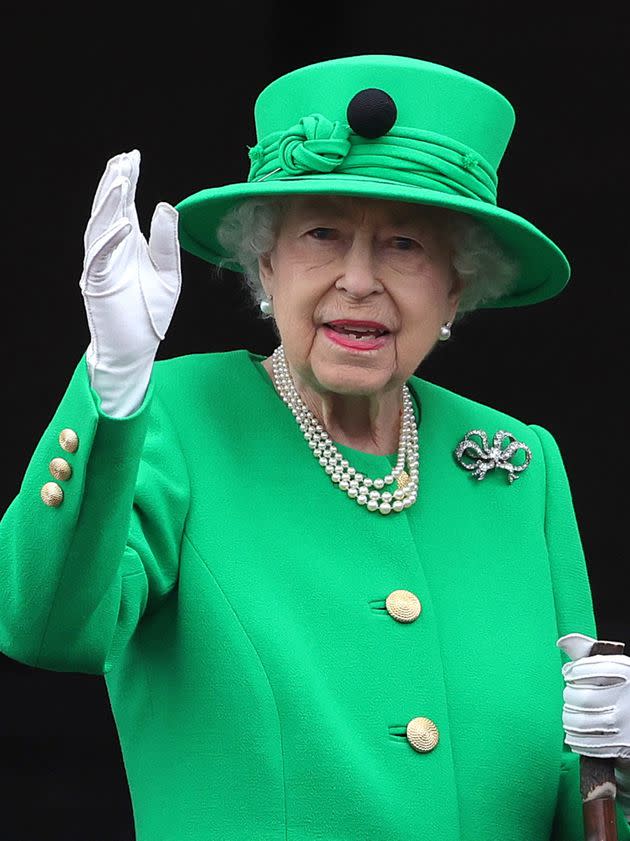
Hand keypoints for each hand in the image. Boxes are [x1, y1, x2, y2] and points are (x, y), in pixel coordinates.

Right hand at [79, 149, 180, 415]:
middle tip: (124, 159)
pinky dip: (111, 240)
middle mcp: (111, 250)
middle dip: (116, 183)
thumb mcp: (168, 273)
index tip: (132, 157)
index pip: (124, 206)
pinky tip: (124, 224)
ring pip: (100, 228)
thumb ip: (166, 241)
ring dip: (110, 204)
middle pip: (109, 210)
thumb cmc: (150, 313)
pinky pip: (101, 258)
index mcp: (127, 245)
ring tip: (122, 180)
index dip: (127, 181)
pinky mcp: (98, 284)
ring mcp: (102, 266)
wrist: (136, 348)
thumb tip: (164, 205)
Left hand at [557, 632, 629, 761]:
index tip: (569, 674)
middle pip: (582, 697)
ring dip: (569, 718)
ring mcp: (625, 723)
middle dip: (570, 696)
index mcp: (626, 673)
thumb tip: (562, 642)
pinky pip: (588, 744)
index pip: (587, 669)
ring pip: (581, 722)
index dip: (572, 672)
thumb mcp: (613, 669)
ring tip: (570, 714)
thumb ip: (587, 654)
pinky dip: (576, 739)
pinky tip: (575, 733)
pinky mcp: (621, 746)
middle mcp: (627, 697)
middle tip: (571, 695)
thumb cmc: (623, 691)